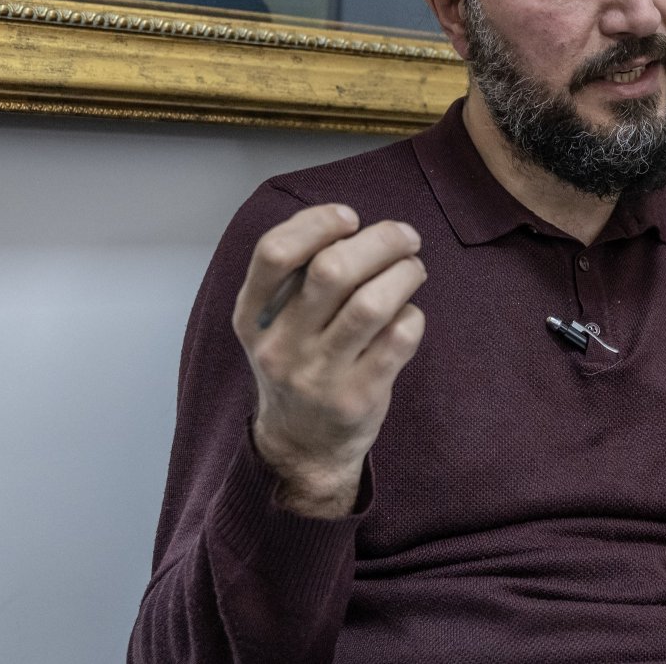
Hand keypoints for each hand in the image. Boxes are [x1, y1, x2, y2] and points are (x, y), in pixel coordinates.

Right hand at [231, 204, 426, 517]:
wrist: (301, 447)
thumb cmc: (298, 365)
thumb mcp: (272, 324)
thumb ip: (298, 277)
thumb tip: (352, 224)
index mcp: (252, 317)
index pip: (274, 253)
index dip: (316, 223)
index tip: (349, 218)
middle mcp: (281, 345)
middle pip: (332, 271)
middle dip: (380, 240)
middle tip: (405, 237)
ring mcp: (319, 375)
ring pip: (371, 304)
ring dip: (404, 273)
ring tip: (413, 269)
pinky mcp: (358, 397)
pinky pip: (398, 339)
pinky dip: (413, 315)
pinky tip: (409, 315)